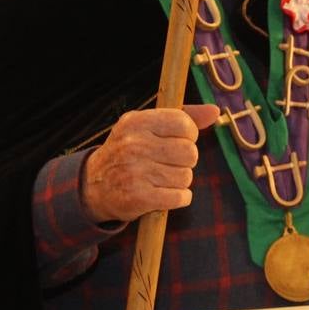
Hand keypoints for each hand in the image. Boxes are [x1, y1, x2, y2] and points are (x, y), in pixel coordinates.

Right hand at [80, 104, 219, 222]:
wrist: (94, 186)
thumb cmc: (130, 151)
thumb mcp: (148, 126)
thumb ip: (184, 117)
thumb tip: (215, 111)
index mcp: (136, 122)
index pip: (184, 124)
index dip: (189, 135)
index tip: (179, 140)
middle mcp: (134, 145)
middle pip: (189, 152)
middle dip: (186, 160)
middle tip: (169, 163)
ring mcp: (134, 172)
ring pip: (186, 176)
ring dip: (180, 181)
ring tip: (161, 179)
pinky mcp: (138, 198)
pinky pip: (180, 197)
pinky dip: (179, 198)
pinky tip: (164, 194)